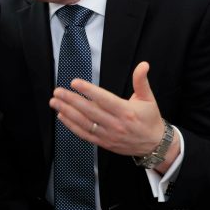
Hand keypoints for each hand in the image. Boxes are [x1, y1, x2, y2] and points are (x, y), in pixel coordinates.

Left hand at [49, 62, 166, 156]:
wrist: (154, 145)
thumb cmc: (150, 119)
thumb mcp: (149, 98)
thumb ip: (141, 81)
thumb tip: (143, 65)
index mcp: (126, 111)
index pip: (104, 99)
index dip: (89, 91)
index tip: (75, 83)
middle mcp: (116, 124)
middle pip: (90, 111)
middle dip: (71, 100)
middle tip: (58, 91)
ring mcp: (108, 135)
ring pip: (84, 123)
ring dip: (67, 112)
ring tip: (55, 102)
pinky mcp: (104, 143)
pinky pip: (84, 134)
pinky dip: (71, 126)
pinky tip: (62, 116)